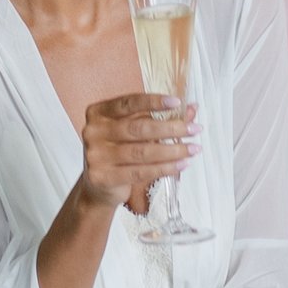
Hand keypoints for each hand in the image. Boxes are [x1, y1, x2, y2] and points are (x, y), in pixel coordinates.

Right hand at [78, 91, 197, 219]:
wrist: (97, 186)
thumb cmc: (118, 151)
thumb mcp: (133, 130)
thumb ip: (158, 118)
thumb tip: (191, 109)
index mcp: (98, 113)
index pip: (129, 103)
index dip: (153, 102)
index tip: (177, 102)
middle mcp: (93, 131)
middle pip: (138, 128)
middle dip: (171, 128)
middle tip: (194, 130)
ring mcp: (96, 155)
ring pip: (142, 152)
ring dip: (172, 150)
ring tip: (193, 149)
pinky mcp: (103, 177)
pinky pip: (140, 172)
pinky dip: (164, 168)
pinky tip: (181, 164)